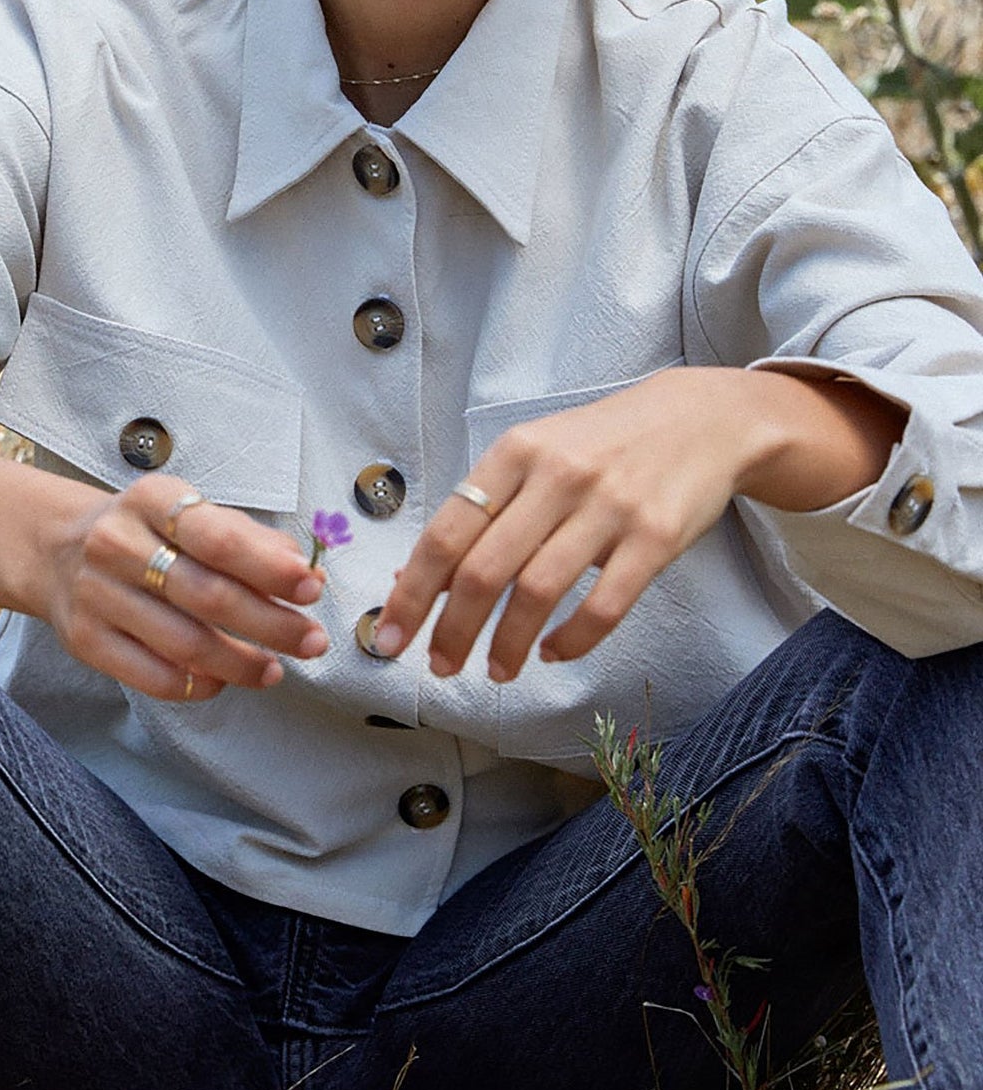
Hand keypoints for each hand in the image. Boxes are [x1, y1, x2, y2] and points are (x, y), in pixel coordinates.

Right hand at [47, 475, 327, 702]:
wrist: (57, 549)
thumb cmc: (148, 532)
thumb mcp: (189, 513)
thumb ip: (247, 538)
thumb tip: (304, 572)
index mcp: (152, 500)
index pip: (219, 538)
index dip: (270, 567)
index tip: (312, 588)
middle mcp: (118, 543)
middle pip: (207, 595)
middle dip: (270, 623)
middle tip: (313, 640)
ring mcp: (97, 594)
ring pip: (183, 643)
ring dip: (240, 663)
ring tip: (276, 669)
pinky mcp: (85, 640)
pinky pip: (151, 675)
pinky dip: (196, 685)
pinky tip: (224, 682)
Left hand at [373, 366, 900, 683]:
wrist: (699, 419)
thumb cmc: (601, 445)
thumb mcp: (536, 456)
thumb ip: (483, 510)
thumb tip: (417, 580)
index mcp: (515, 453)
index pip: (446, 533)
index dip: (411, 593)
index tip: (389, 637)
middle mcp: (557, 476)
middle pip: (484, 570)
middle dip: (452, 631)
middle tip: (440, 668)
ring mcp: (608, 506)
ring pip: (537, 592)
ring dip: (507, 645)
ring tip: (497, 669)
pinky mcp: (655, 536)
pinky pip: (603, 606)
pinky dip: (571, 641)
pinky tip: (554, 652)